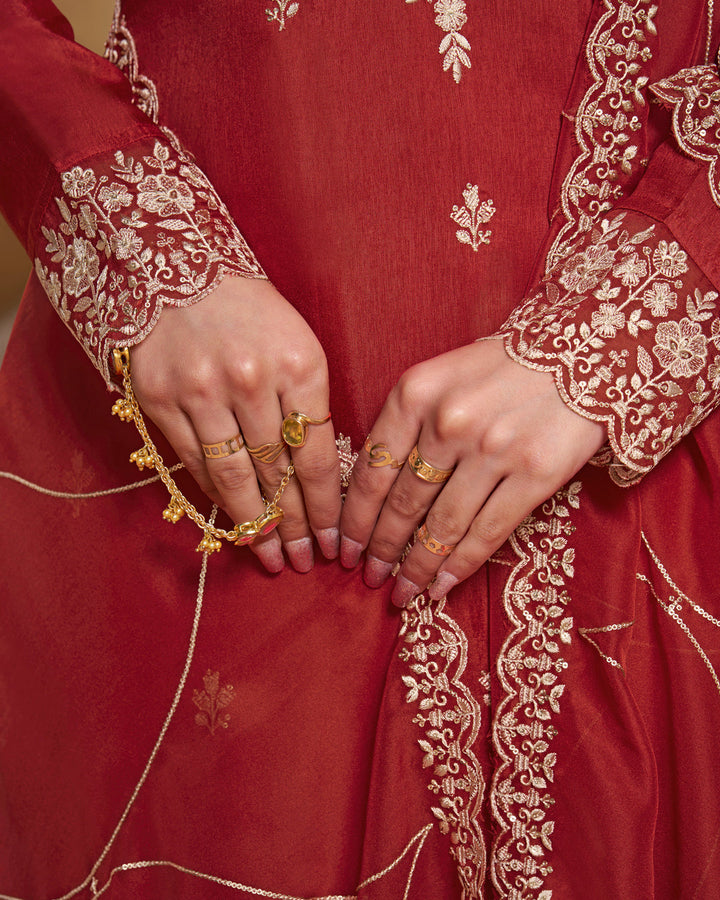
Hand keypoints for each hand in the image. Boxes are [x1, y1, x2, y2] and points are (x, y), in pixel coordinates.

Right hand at [130, 276, 341, 571]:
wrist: (178, 268)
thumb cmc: (252, 312)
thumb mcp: (299, 344)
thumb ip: (309, 405)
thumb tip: (318, 477)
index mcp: (299, 365)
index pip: (316, 454)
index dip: (325, 505)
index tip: (332, 540)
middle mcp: (250, 381)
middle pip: (277, 473)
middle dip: (293, 524)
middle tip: (303, 561)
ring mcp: (201, 391)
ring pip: (234, 476)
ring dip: (254, 523)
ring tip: (269, 556)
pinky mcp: (160, 399)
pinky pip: (193, 462)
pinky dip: (215, 495)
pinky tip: (231, 519)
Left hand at [340, 338, 605, 605]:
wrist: (583, 352)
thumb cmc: (502, 370)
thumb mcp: (440, 379)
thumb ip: (406, 425)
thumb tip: (375, 494)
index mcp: (415, 393)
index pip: (371, 470)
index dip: (353, 518)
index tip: (342, 548)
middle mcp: (449, 421)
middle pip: (402, 503)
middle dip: (379, 549)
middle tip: (366, 576)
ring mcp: (493, 450)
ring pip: (441, 525)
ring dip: (415, 566)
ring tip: (400, 591)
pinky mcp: (534, 474)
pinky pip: (486, 532)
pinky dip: (459, 565)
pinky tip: (440, 585)